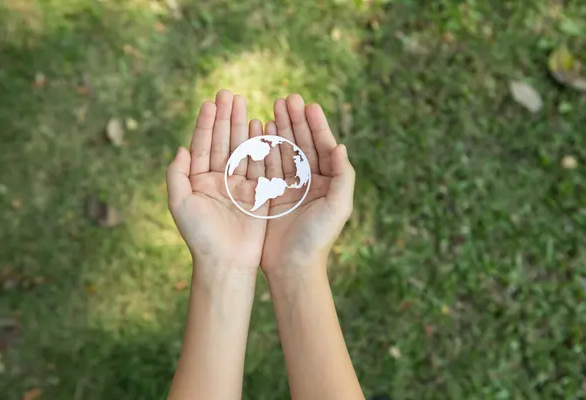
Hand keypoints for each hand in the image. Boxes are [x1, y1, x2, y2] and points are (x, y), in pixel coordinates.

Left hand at [166, 90, 268, 276]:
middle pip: (222, 142)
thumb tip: (181, 148)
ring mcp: (239, 185)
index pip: (202, 146)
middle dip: (225, 118)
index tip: (210, 102)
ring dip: (242, 127)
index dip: (205, 123)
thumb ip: (177, 175)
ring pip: (241, 149)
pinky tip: (261, 127)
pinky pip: (259, 165)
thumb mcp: (179, 204)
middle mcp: (219, 180)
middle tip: (229, 93)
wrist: (226, 262)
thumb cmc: (199, 236)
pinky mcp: (258, 193)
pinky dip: (260, 146)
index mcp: (199, 180)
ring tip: (244, 104)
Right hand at [261, 95, 354, 277]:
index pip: (323, 148)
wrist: (292, 267)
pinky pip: (268, 165)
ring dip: (280, 129)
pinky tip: (260, 130)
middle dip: (296, 121)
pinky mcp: (271, 195)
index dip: (317, 126)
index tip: (309, 105)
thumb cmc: (318, 238)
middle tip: (288, 98)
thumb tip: (341, 146)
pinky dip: (264, 147)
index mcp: (329, 183)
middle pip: (303, 144)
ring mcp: (290, 187)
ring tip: (273, 107)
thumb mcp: (338, 207)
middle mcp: (310, 182)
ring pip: (285, 151)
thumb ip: (344, 176)